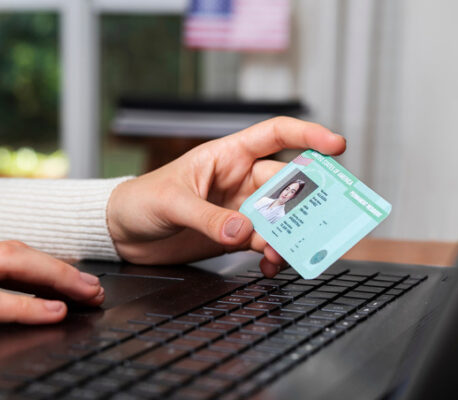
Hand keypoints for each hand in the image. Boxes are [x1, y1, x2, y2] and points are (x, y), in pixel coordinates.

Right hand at [0, 241, 103, 332]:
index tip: (72, 275)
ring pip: (8, 264)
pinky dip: (23, 304)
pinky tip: (50, 312)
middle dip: (60, 267)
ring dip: (54, 278)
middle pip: (15, 250)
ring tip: (87, 294)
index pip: (3, 250)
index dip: (42, 261)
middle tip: (95, 286)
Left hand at [107, 117, 345, 276]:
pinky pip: (265, 244)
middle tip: (315, 221)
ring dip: (286, 236)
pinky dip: (271, 256)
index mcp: (226, 155)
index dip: (308, 134)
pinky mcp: (234, 236)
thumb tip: (243, 231)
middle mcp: (239, 179)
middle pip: (286, 185)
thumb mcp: (171, 203)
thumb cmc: (140, 200)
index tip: (336, 146)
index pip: (275, 134)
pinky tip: (268, 266)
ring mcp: (239, 209)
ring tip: (280, 254)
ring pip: (279, 218)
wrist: (121, 232)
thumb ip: (208, 217)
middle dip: (303, 203)